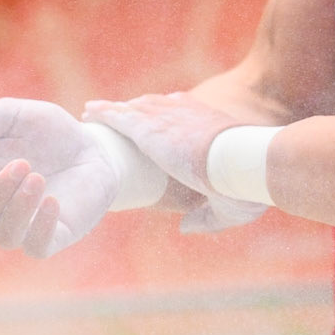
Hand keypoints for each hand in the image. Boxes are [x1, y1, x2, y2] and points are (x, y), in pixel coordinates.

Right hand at [0, 97, 124, 257]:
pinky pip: (36, 248)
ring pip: (4, 237)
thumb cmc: (48, 131)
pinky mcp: (54, 236)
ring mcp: (25, 226)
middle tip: (24, 164)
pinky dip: (40, 227)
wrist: (93, 146)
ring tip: (38, 178)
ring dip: (18, 209)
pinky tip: (53, 201)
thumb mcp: (15, 114)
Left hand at [83, 93, 264, 232]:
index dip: (167, 117)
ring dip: (113, 110)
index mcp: (208, 125)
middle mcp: (185, 115)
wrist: (240, 163)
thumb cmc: (245, 184)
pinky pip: (118, 116)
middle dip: (135, 109)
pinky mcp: (148, 129)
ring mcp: (165, 119)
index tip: (155, 122)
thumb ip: (205, 217)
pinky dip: (103, 113)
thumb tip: (185, 227)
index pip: (183, 114)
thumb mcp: (230, 206)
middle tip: (119, 113)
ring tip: (94, 111)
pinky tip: (89, 113)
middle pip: (154, 106)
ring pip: (132, 109)